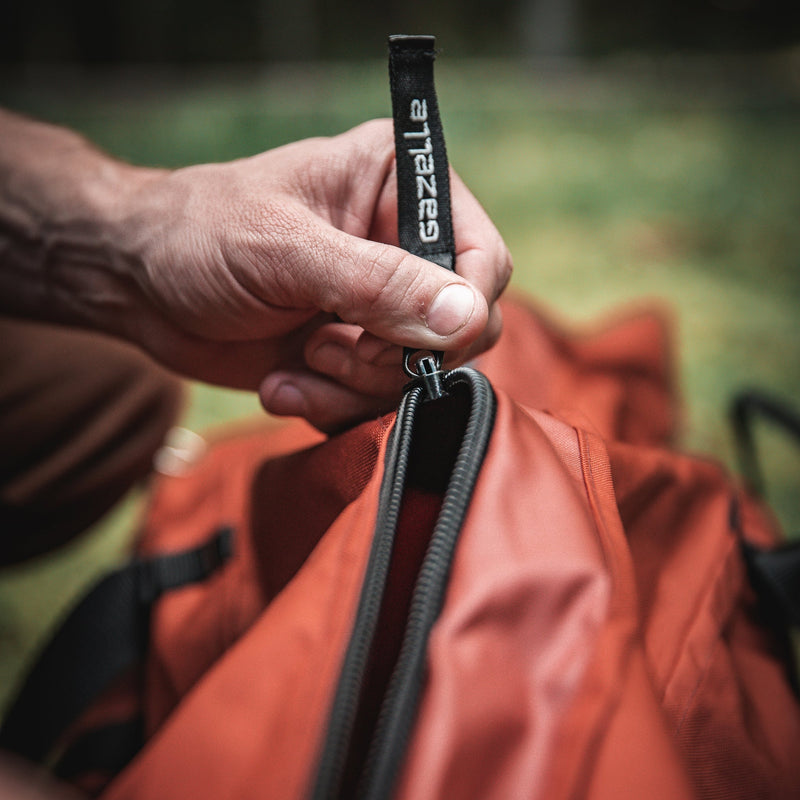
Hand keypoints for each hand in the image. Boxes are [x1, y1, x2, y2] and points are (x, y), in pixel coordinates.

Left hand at [110, 119, 510, 429]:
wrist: (140, 285)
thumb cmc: (201, 235)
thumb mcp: (285, 249)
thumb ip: (377, 283)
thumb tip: (467, 315)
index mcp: (400, 189)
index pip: (483, 258)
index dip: (462, 310)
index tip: (411, 342)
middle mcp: (402, 248)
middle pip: (460, 329)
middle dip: (393, 358)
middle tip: (325, 350)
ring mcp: (380, 308)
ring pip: (420, 375)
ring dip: (355, 388)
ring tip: (297, 367)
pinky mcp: (356, 354)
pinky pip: (379, 402)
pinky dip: (334, 409)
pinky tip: (284, 387)